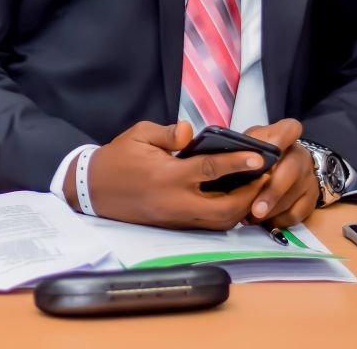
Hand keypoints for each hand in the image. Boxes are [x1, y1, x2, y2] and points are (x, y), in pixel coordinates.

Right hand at [71, 121, 271, 229]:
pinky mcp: (174, 226)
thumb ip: (168, 134)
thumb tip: (192, 131)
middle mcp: (176, 201)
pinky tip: (232, 200)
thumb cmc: (117, 158)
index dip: (237, 163)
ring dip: (241, 208)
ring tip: (252, 189)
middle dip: (250, 195)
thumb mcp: (138, 135)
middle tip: (264, 178)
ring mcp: (176, 217)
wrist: (93, 189)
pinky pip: (208, 225)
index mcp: (167, 175)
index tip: (259, 157)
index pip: (209, 170)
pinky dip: (225, 215)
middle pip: (225, 208)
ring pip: (220, 222)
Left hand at [243, 119, 318, 228]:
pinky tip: (264, 222)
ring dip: (270, 212)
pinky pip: (296, 214)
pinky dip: (278, 221)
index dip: (281, 139)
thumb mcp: (252, 142)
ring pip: (292, 198)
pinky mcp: (311, 199)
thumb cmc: (260, 154)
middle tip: (255, 210)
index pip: (290, 129)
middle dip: (271, 194)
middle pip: (290, 174)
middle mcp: (300, 157)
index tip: (264, 155)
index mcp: (285, 138)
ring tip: (249, 218)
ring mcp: (308, 178)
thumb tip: (228, 158)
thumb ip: (245, 146)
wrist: (287, 167)